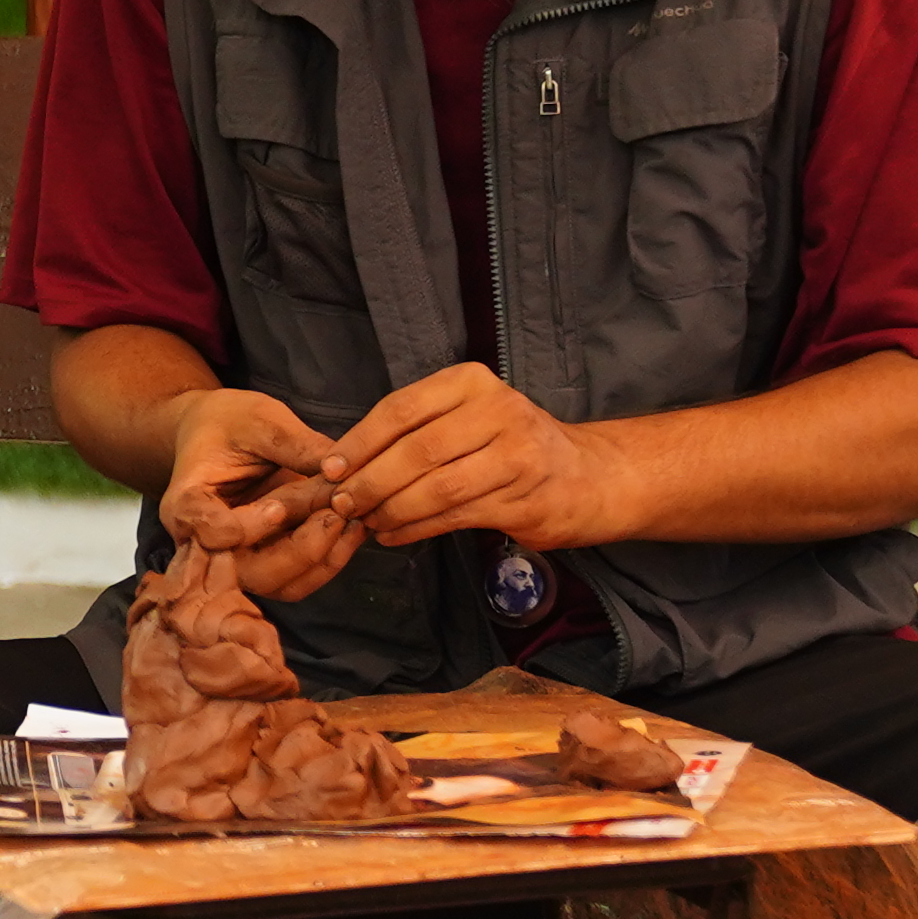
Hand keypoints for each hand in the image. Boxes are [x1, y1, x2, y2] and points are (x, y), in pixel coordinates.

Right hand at [162, 386, 359, 604]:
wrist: (217, 434)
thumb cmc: (229, 422)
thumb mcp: (259, 419)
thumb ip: (294, 444)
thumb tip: (341, 468)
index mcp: (186, 504)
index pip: (212, 532)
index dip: (249, 526)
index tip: (279, 506)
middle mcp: (205, 545)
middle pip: (252, 572)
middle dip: (302, 549)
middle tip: (338, 513)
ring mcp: (237, 560)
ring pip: (281, 585)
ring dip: (323, 557)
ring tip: (354, 519)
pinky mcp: (265, 562)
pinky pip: (298, 580)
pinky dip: (329, 559)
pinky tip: (353, 528)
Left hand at [331, 362, 615, 553]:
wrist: (588, 476)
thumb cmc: (512, 444)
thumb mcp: (469, 416)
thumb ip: (417, 430)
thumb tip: (345, 462)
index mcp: (472, 383)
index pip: (401, 410)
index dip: (359, 442)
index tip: (329, 469)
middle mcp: (498, 411)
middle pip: (415, 451)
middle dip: (370, 482)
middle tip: (343, 503)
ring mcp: (516, 456)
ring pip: (434, 488)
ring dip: (391, 510)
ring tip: (367, 521)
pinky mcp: (524, 499)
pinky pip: (454, 517)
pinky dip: (415, 529)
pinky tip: (394, 535)